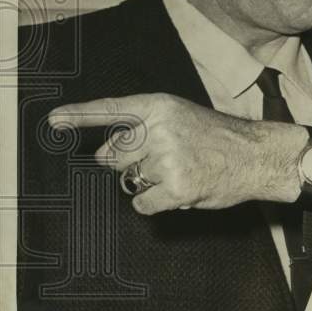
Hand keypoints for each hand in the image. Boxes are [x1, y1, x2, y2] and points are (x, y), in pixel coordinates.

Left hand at [48, 93, 306, 214]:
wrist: (258, 155)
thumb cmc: (220, 140)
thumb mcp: (181, 118)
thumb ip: (144, 129)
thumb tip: (106, 155)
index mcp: (160, 106)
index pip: (111, 110)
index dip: (79, 116)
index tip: (54, 121)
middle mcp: (159, 129)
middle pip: (114, 156)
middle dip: (128, 164)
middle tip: (161, 161)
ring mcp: (167, 158)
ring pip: (131, 181)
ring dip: (150, 183)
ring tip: (182, 173)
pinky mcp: (176, 186)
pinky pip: (143, 204)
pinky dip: (157, 204)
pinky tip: (181, 191)